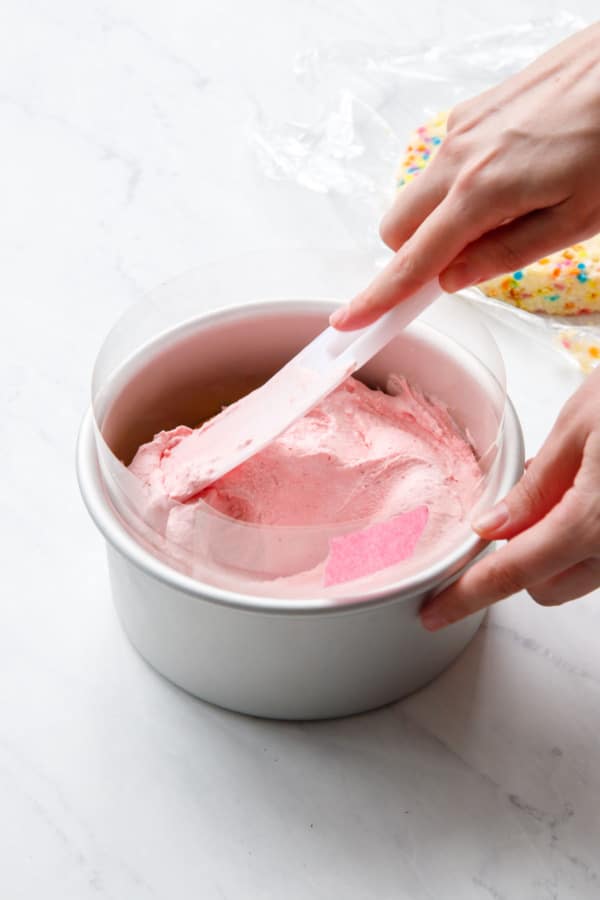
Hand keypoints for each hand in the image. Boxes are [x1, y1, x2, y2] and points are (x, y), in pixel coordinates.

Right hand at [331, 22, 599, 330]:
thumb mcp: (575, 218)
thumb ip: (506, 253)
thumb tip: (453, 278)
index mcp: (481, 191)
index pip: (412, 261)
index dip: (379, 297)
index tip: (351, 320)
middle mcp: (458, 155)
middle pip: (396, 229)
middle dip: (413, 256)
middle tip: (465, 262)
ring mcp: (461, 127)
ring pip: (417, 195)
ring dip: (438, 220)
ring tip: (503, 212)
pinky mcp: (473, 109)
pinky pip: (441, 163)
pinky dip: (456, 186)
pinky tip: (508, 176)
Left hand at [420, 366, 599, 630]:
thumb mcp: (581, 425)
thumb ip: (536, 486)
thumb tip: (494, 527)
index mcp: (596, 519)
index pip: (514, 571)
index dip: (468, 595)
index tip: (436, 611)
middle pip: (546, 587)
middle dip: (520, 561)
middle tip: (514, 509)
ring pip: (580, 575)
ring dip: (557, 548)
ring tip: (571, 486)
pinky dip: (587, 538)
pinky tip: (596, 491)